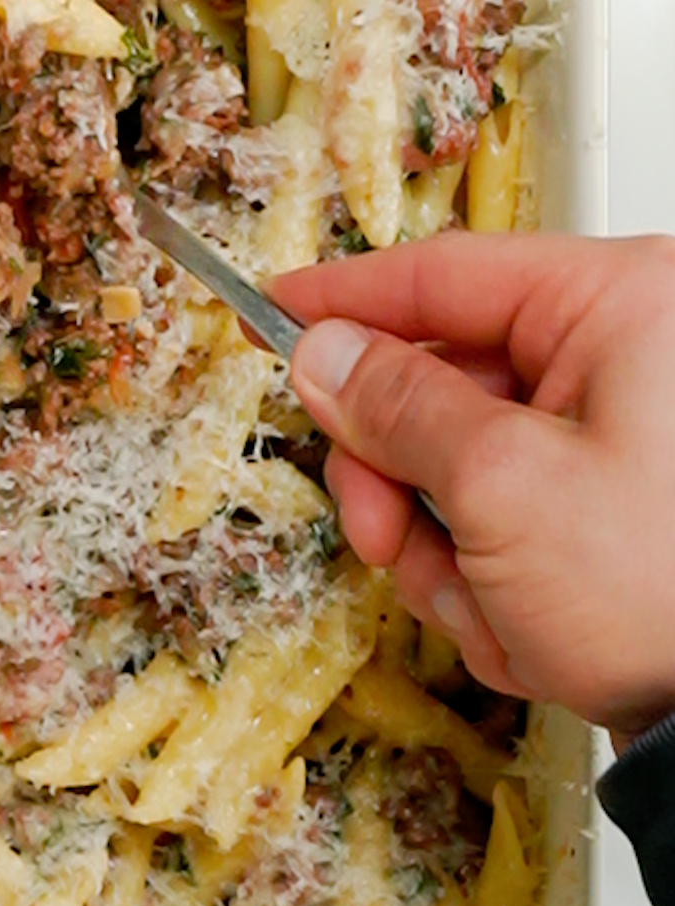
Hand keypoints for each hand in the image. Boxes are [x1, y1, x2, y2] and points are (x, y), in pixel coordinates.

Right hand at [276, 232, 674, 737]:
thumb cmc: (664, 595)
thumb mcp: (504, 487)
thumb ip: (398, 407)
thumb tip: (327, 356)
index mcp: (619, 308)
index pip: (445, 276)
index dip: (343, 304)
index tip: (270, 314)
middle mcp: (623, 359)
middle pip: (437, 387)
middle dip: (400, 484)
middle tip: (383, 535)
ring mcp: (614, 440)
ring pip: (454, 471)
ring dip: (444, 557)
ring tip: (487, 605)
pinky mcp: (603, 509)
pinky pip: (494, 526)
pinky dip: (487, 588)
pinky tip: (522, 629)